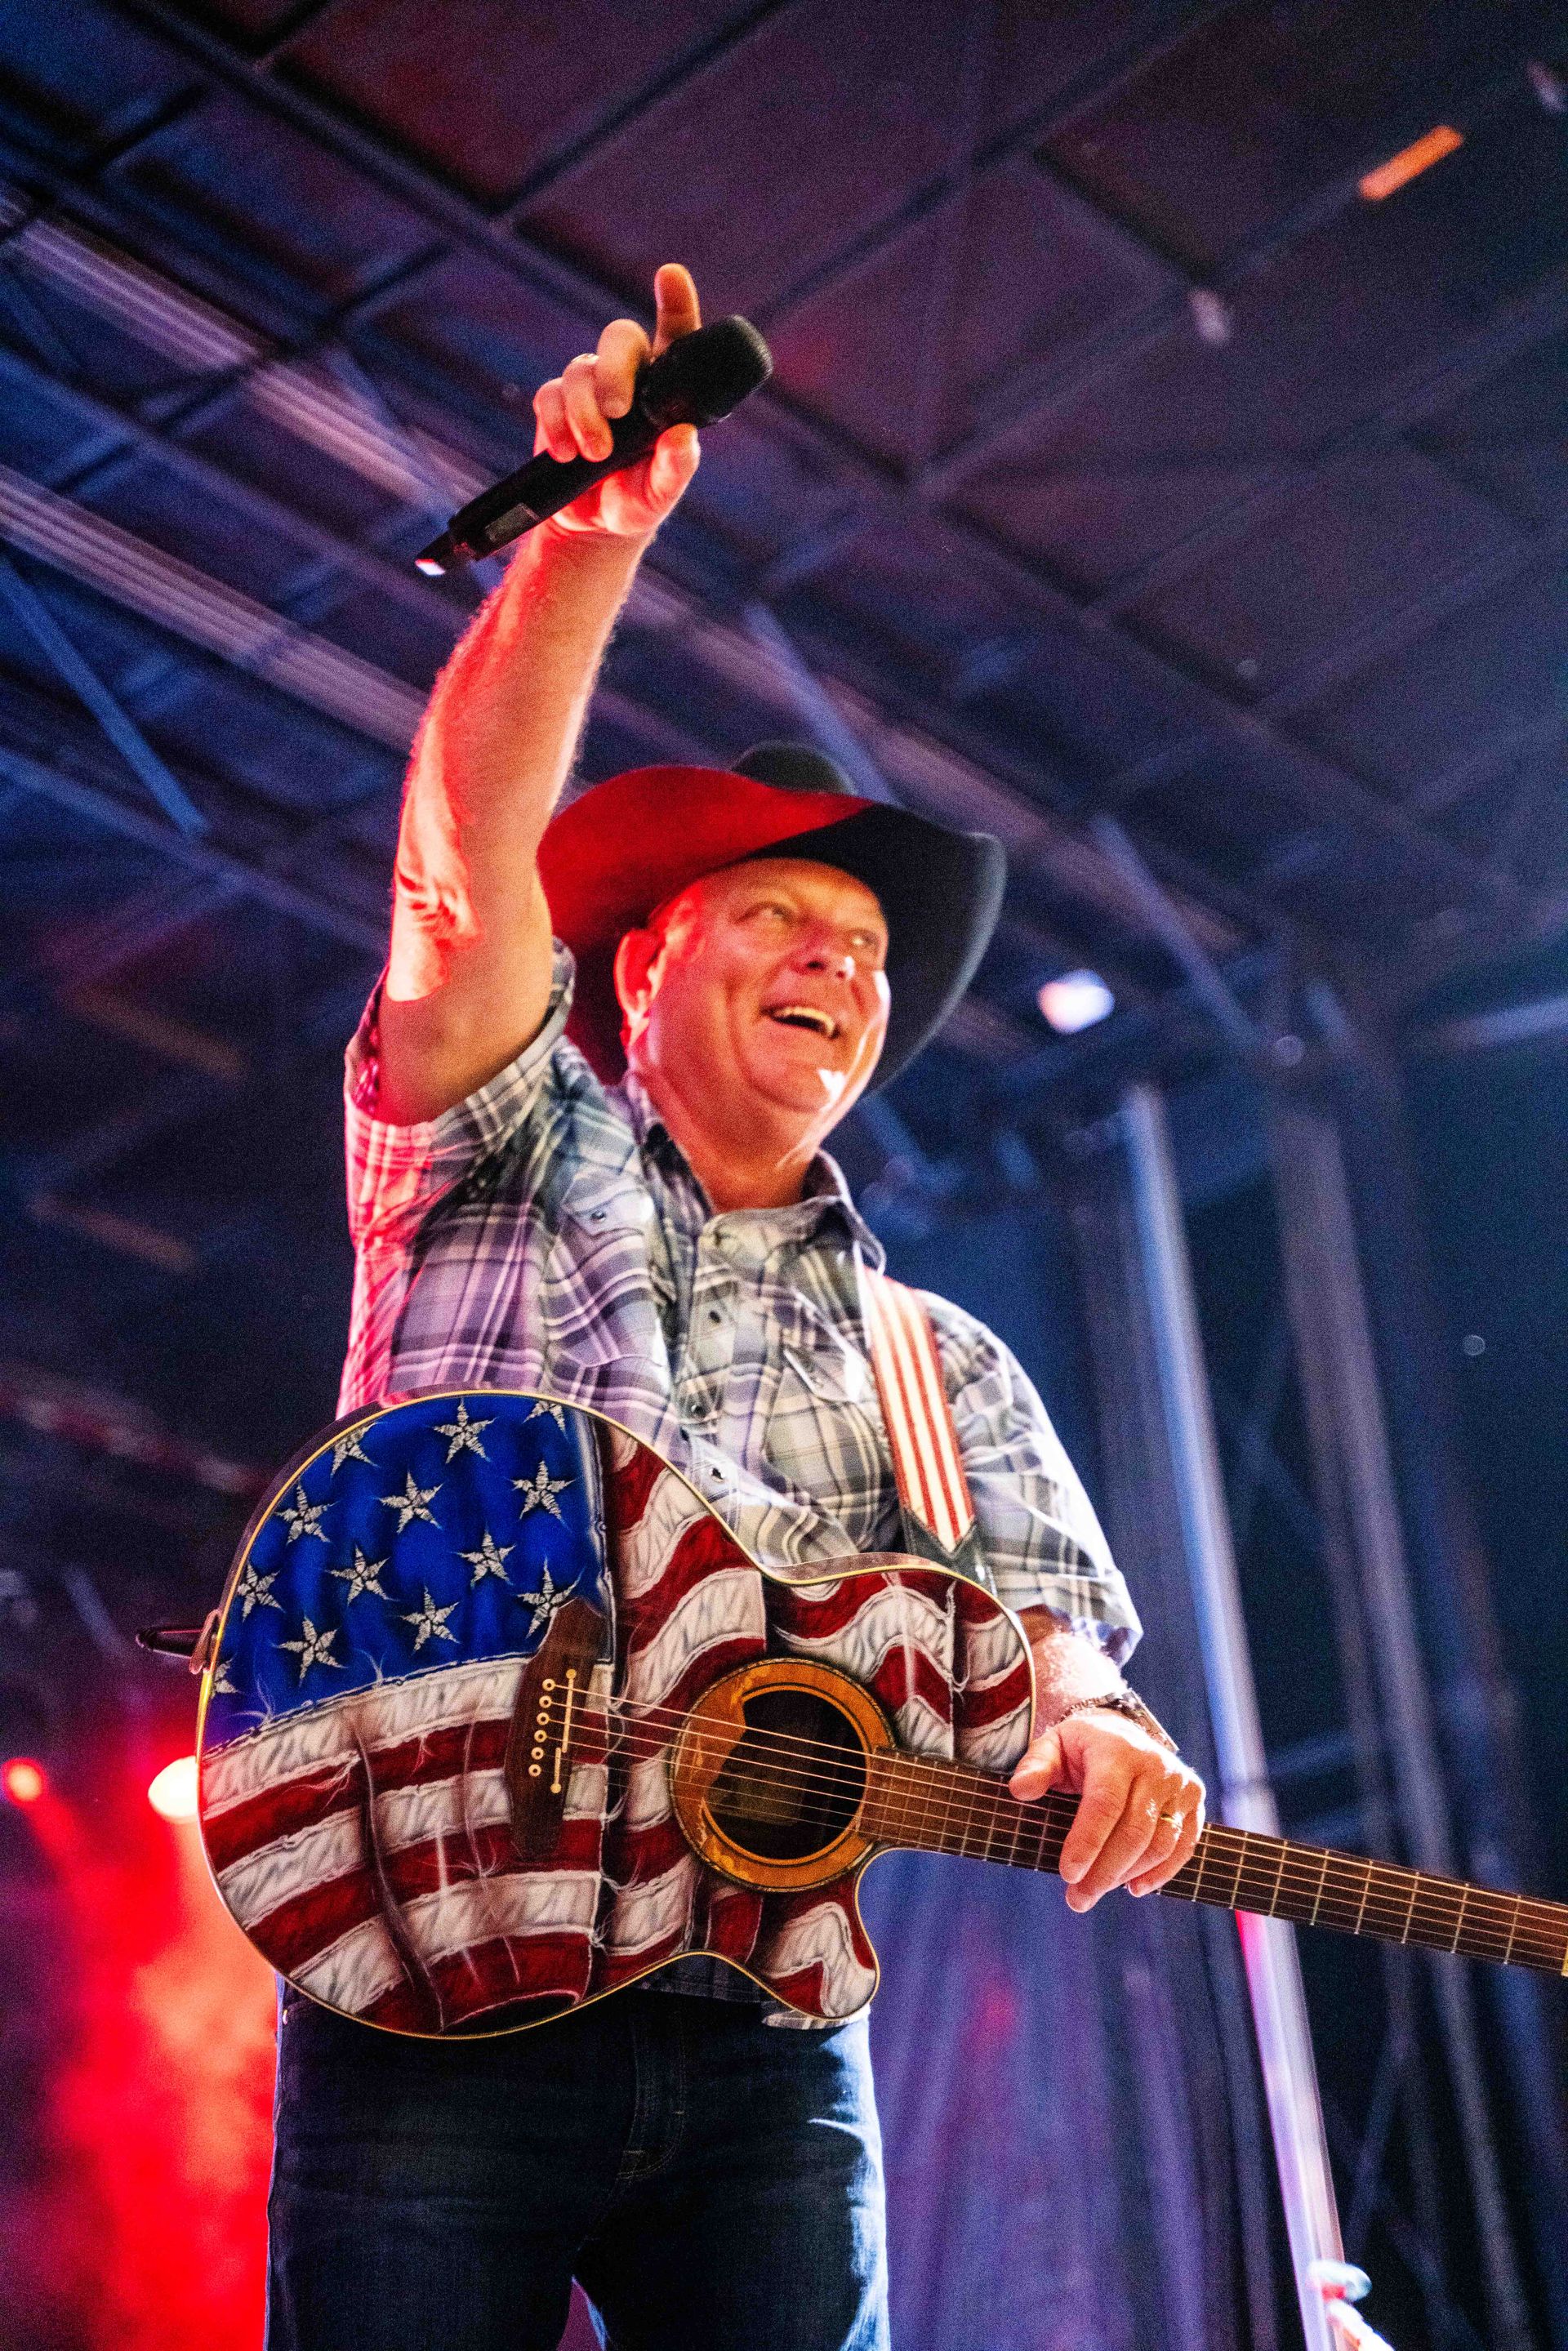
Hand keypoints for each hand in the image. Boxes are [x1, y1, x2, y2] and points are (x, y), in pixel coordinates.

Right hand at [533, 263, 702, 539]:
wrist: (591, 528)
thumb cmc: (636, 502)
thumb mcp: (660, 494)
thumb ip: (674, 469)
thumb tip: (684, 437)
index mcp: (666, 388)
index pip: (675, 335)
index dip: (674, 302)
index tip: (670, 274)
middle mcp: (629, 377)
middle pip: (619, 339)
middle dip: (614, 371)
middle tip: (617, 412)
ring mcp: (590, 387)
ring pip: (580, 371)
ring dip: (584, 415)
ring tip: (592, 456)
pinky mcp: (557, 405)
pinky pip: (549, 396)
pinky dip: (555, 424)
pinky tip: (566, 454)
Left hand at [1009, 1709, 1205, 1912]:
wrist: (1124, 1732)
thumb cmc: (1082, 1747)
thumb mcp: (1053, 1746)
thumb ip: (1035, 1767)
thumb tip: (1020, 1790)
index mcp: (1117, 1751)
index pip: (1105, 1803)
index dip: (1087, 1842)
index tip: (1067, 1874)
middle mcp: (1154, 1765)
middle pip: (1134, 1831)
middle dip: (1104, 1872)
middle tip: (1076, 1900)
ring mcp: (1179, 1784)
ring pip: (1160, 1843)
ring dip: (1127, 1876)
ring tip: (1095, 1892)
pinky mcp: (1194, 1801)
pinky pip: (1183, 1846)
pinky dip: (1161, 1873)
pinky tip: (1133, 1887)